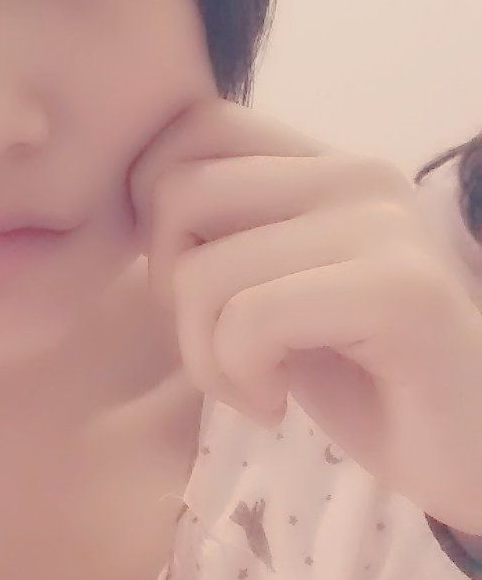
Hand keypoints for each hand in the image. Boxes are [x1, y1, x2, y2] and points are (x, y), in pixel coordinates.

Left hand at [126, 96, 481, 535]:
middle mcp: (355, 174)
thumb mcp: (270, 286)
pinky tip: (276, 402)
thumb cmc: (357, 374)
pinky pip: (248, 321)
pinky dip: (239, 378)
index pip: (193, 126)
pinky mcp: (398, 292)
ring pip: (202, 270)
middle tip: (218, 340)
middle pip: (177, 193)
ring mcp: (382, 227)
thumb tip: (131, 199)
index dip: (151, 203)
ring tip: (254, 382)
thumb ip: (220, 231)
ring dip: (203, 353)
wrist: (467, 453)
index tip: (187, 279)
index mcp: (322, 164)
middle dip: (167, 285)